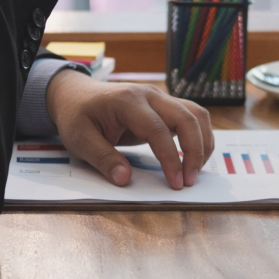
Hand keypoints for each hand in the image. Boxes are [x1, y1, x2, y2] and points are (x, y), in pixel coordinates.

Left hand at [46, 72, 214, 189]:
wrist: (75, 95)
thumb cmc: (76, 116)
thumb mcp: (80, 140)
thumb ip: (103, 159)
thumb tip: (125, 179)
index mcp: (127, 101)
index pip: (158, 129)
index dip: (171, 158)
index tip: (176, 183)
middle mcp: (149, 95)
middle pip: (187, 117)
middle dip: (195, 151)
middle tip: (189, 181)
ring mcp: (159, 98)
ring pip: (195, 114)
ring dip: (202, 142)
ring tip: (195, 170)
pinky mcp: (164, 106)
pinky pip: (191, 117)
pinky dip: (199, 137)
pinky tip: (192, 158)